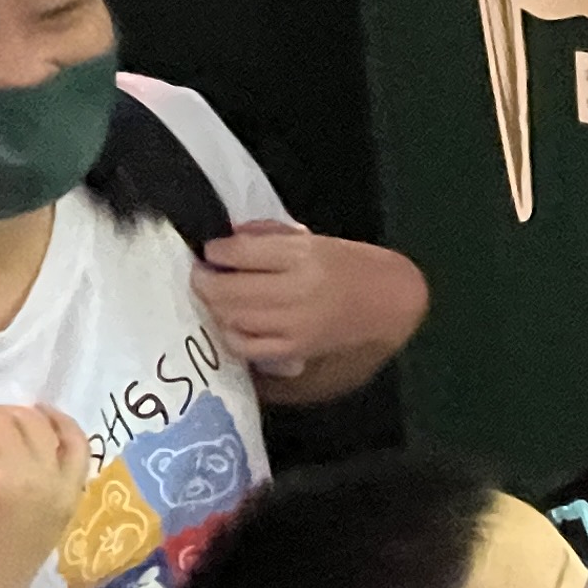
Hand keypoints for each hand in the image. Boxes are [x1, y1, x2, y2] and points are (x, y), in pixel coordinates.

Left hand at [190, 222, 425, 380]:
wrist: (387, 303)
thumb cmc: (351, 265)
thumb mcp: (314, 239)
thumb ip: (269, 237)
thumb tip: (226, 240)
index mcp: (304, 255)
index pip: (242, 252)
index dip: (217, 251)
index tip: (211, 249)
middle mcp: (296, 291)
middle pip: (230, 289)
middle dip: (205, 281)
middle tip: (200, 274)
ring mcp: (293, 325)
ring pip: (233, 318)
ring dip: (215, 306)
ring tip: (214, 296)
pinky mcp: (294, 350)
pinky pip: (246, 346)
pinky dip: (230, 333)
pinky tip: (231, 322)